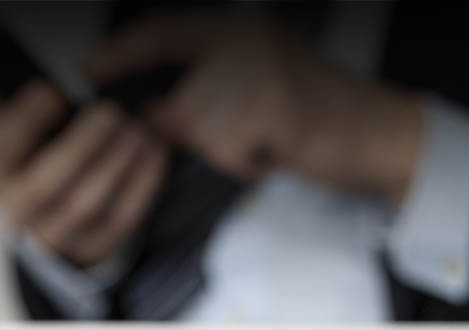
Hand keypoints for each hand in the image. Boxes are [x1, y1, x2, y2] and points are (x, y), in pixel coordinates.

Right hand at [0, 81, 167, 266]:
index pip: (6, 150)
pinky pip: (123, 219)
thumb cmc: (38, 162)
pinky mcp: (96, 248)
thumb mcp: (14, 130)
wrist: (57, 220)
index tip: (53, 91)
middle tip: (109, 111)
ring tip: (139, 129)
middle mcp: (21, 215)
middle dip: (81, 145)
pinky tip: (155, 152)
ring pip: (88, 205)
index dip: (28, 120)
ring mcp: (59, 238)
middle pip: (48, 184)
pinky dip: (142, 184)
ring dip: (117, 164)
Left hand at [85, 12, 423, 204]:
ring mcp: (259, 69)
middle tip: (240, 139)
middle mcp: (246, 39)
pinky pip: (226, 147)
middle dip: (193, 132)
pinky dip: (246, 161)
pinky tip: (275, 150)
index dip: (123, 51)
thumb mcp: (258, 84)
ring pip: (199, 126)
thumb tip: (149, 113)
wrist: (377, 131)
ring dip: (226, 149)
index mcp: (240, 28)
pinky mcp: (272, 104)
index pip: (163, 29)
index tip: (91, 70)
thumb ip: (206, 87)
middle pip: (177, 98)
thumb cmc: (318, 115)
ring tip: (266, 141)